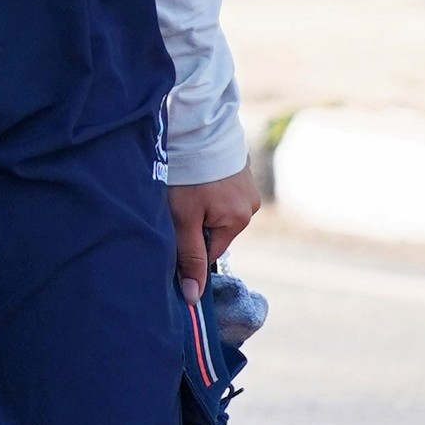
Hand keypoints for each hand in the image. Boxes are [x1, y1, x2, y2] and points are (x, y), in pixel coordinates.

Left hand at [169, 170, 258, 296]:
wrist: (196, 126)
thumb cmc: (188, 175)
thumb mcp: (183, 220)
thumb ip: (189, 258)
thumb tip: (194, 298)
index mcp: (240, 219)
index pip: (210, 250)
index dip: (189, 244)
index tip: (174, 228)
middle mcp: (250, 205)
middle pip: (215, 230)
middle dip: (195, 223)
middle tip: (178, 203)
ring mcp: (248, 186)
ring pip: (217, 211)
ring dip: (201, 205)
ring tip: (187, 186)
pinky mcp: (241, 171)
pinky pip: (221, 192)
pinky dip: (207, 189)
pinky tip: (195, 177)